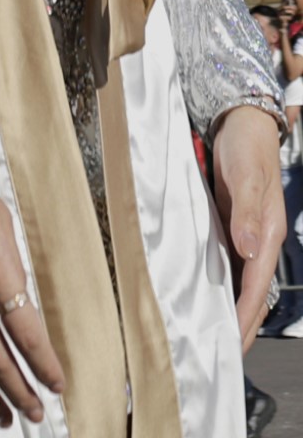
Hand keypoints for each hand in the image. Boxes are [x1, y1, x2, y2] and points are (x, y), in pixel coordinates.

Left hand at [212, 104, 286, 351]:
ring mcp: (247, 235)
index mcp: (268, 234)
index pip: (257, 287)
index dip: (246, 317)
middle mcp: (260, 240)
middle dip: (241, 324)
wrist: (242, 122)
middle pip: (252, 292)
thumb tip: (248, 249)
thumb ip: (248, 211)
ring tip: (214, 336)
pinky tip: (208, 296)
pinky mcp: (233, 227)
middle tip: (223, 355)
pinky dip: (221, 285)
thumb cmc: (246, 146)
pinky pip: (229, 264)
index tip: (235, 344)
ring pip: (240, 282)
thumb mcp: (246, 176)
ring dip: (231, 308)